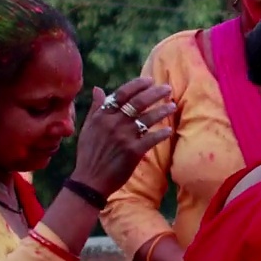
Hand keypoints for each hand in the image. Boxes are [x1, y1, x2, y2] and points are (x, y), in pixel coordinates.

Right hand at [71, 78, 173, 195]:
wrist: (90, 180)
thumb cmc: (89, 154)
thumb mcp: (87, 128)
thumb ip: (96, 108)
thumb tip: (98, 89)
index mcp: (102, 116)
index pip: (122, 94)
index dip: (137, 85)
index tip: (150, 80)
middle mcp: (113, 123)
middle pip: (138, 102)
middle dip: (155, 93)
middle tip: (167, 88)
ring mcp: (124, 137)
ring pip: (147, 118)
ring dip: (162, 110)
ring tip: (173, 105)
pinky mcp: (133, 151)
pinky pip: (152, 138)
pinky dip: (162, 133)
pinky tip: (170, 130)